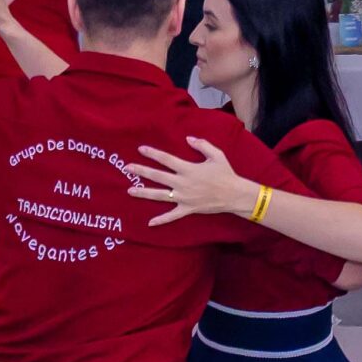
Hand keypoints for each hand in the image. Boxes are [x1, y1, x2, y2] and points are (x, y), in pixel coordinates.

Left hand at [124, 138, 260, 225]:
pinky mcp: (187, 209)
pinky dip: (161, 220)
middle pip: (157, 176)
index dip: (152, 154)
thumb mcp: (216, 155)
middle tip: (128, 167)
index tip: (140, 149)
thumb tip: (188, 138)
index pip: (166, 159)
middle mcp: (182, 183)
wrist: (234, 194)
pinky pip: (172, 216)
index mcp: (188, 169)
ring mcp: (183, 197)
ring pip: (159, 195)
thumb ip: (202, 145)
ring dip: (143, 193)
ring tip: (129, 191)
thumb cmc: (225, 173)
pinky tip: (150, 223)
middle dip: (141, 171)